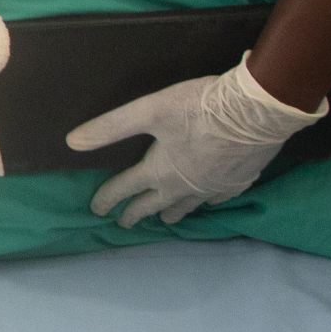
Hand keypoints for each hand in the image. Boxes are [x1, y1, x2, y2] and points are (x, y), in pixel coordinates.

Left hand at [64, 58, 323, 227]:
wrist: (257, 111)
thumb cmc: (201, 108)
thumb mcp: (149, 110)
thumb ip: (111, 127)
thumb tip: (73, 142)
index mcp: (160, 171)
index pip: (124, 189)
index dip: (106, 199)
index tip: (96, 210)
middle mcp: (184, 187)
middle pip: (154, 206)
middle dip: (135, 214)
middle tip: (124, 223)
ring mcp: (213, 188)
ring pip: (186, 208)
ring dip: (171, 214)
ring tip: (164, 219)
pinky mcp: (238, 182)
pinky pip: (216, 200)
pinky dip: (206, 203)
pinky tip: (207, 202)